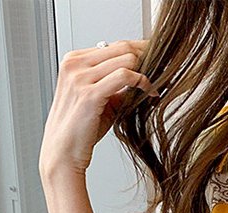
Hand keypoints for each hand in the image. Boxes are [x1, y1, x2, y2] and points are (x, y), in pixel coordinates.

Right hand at [39, 38, 155, 177]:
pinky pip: (126, 76)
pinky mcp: (90, 94)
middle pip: (122, 47)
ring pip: (126, 58)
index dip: (139, 52)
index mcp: (74, 61)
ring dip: (148, 71)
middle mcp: (75, 64)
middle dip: (147, 58)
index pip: (114, 45)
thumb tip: (143, 77)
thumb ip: (116, 84)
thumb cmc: (81, 129)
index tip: (157, 60)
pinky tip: (152, 93)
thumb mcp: (100, 99)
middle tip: (164, 70)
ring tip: (157, 86)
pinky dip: (144, 83)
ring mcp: (80, 77)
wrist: (64, 151)